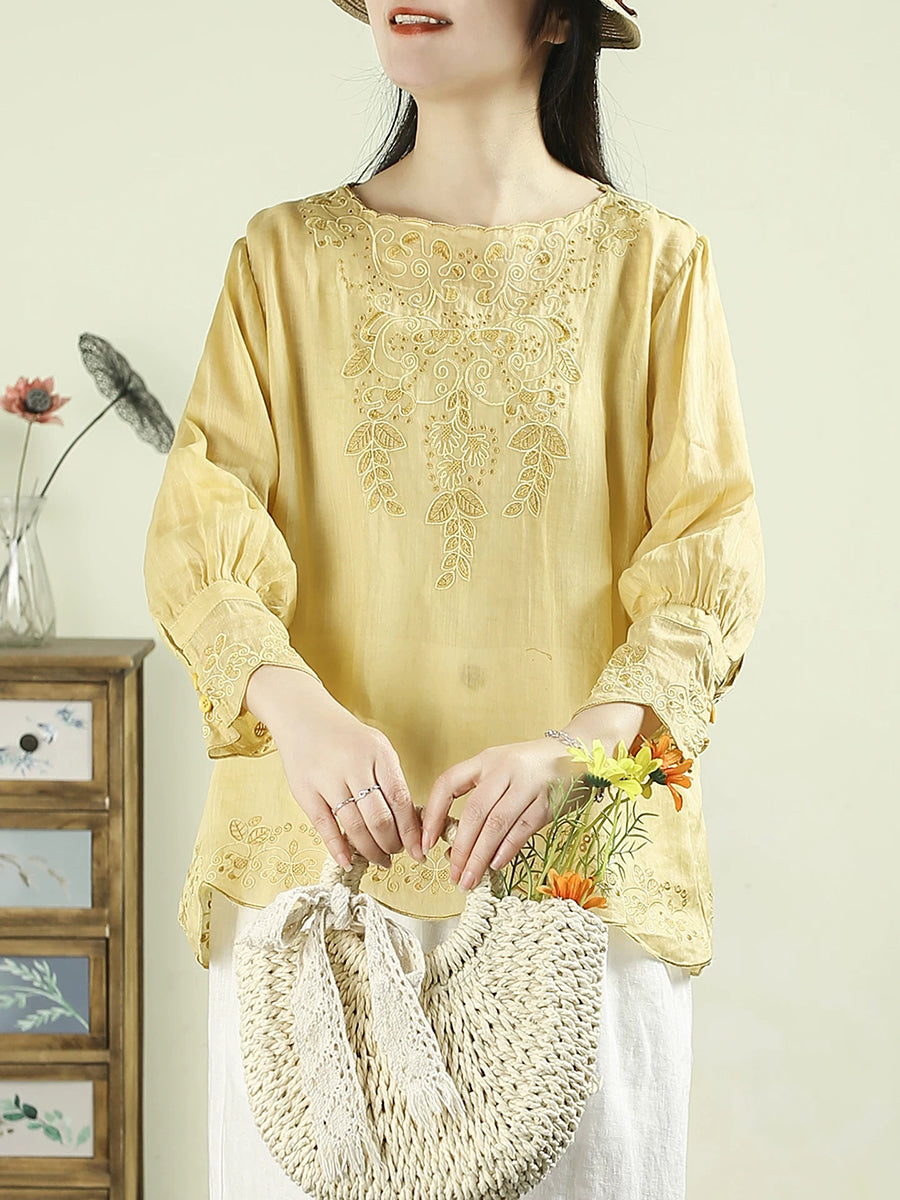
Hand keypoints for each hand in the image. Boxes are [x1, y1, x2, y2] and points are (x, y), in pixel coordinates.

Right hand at [244, 665, 424, 869]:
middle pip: (379, 818)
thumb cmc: (345, 737)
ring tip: (380, 860)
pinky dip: (338, 848)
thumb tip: (408, 823)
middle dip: (392, 844)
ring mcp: (327, 779)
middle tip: (397, 854)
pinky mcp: (305, 792)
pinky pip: (324, 826)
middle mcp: (353, 765)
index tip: (418, 850)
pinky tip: (348, 861)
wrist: (303, 716)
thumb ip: (391, 780)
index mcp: (378, 753)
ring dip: (370, 850)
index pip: (400, 800)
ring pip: (354, 826)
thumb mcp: (376, 747)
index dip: (411, 831)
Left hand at [420, 736, 587, 891]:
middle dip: (460, 848)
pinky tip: (495, 865)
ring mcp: (528, 785)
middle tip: (452, 875)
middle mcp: (504, 769)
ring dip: (480, 856)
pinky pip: (522, 830)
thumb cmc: (532, 767)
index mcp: (485, 760)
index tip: (426, 842)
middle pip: (474, 812)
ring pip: (497, 825)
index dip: (434, 814)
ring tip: (469, 879)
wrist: (578, 752)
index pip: (448, 784)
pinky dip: (506, 849)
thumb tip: (454, 845)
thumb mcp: (501, 769)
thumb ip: (480, 798)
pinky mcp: (548, 801)